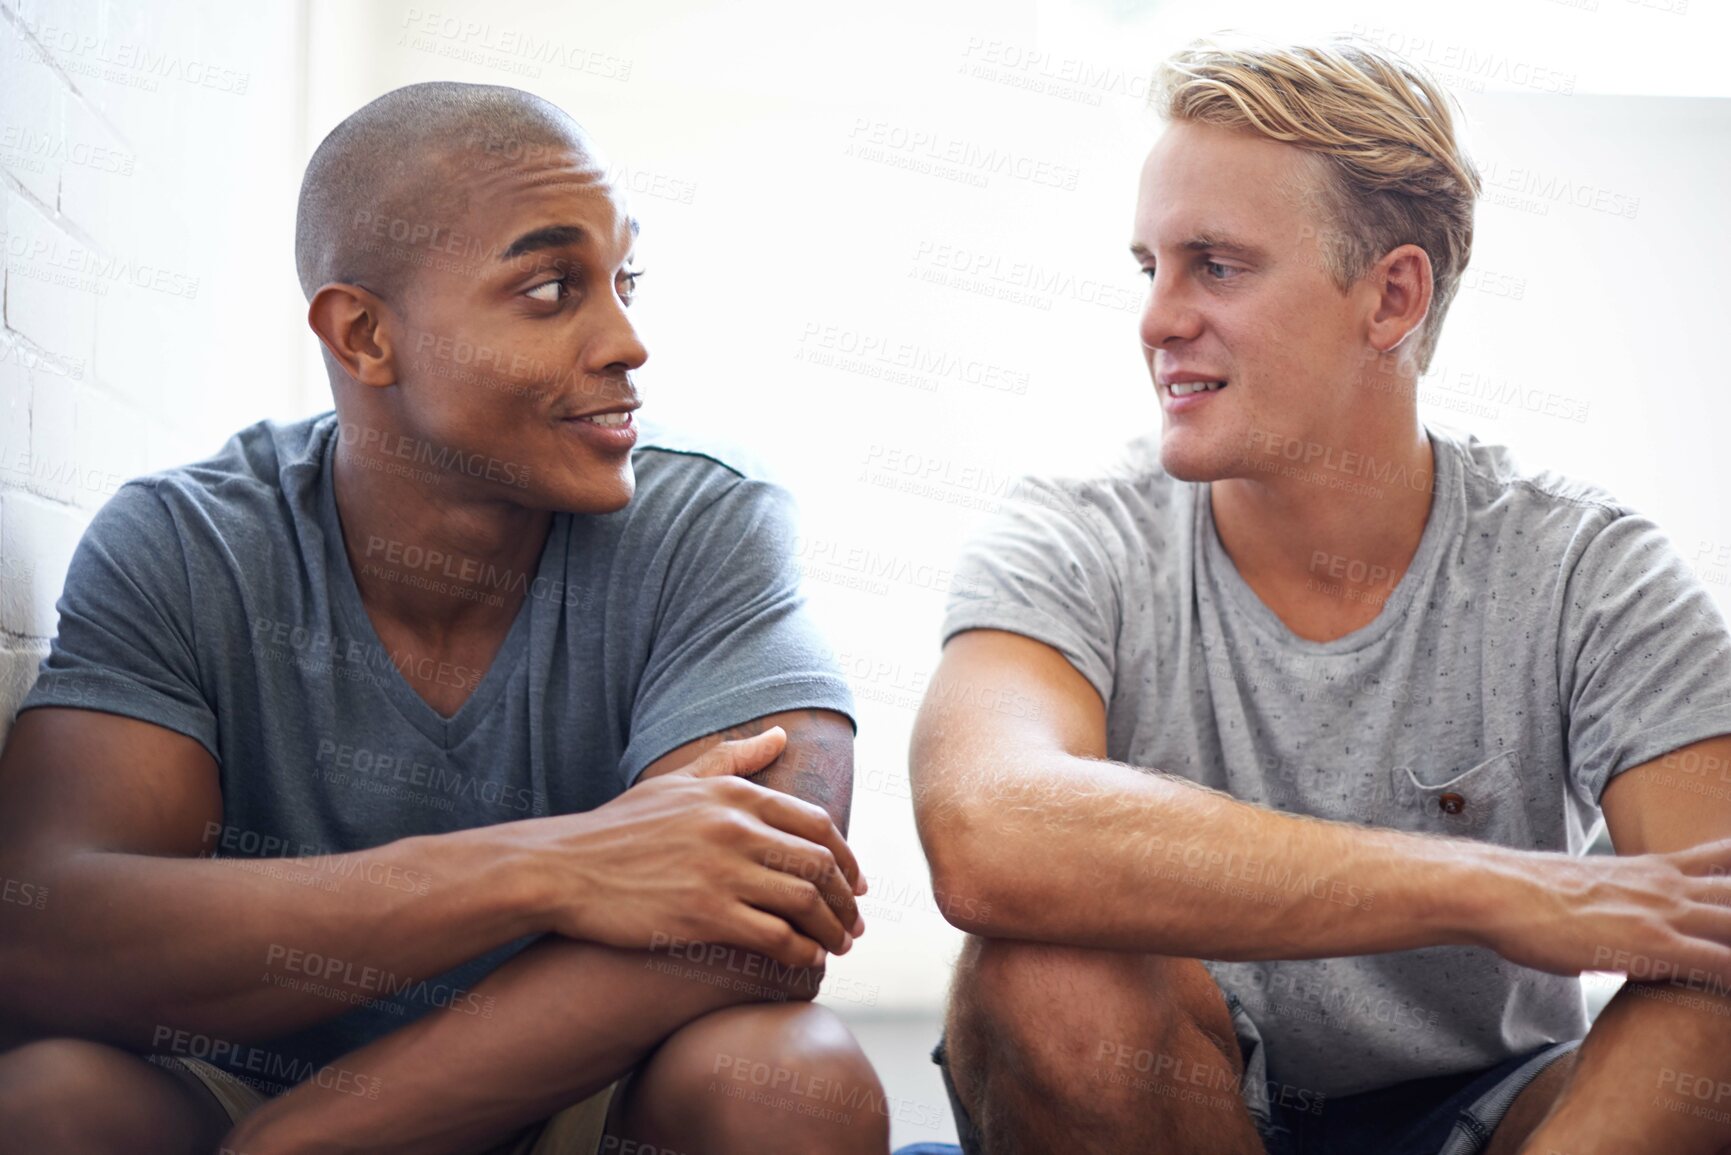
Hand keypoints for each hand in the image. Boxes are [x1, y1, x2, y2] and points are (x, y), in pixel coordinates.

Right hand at [525, 728, 867, 968]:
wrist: (562, 868)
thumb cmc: (619, 827)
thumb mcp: (677, 781)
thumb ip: (733, 757)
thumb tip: (780, 734)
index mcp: (734, 794)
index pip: (817, 824)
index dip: (846, 858)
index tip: (855, 883)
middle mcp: (735, 828)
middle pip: (820, 864)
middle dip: (846, 898)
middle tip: (853, 922)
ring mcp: (721, 872)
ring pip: (805, 902)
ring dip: (831, 929)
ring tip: (837, 946)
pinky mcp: (705, 915)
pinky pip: (775, 936)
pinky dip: (800, 951)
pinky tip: (804, 961)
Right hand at [1484, 838, 1730, 985]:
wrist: (1499, 890)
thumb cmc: (1527, 895)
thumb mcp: (1585, 887)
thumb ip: (1614, 900)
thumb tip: (1606, 922)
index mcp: (1653, 868)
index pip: (1725, 860)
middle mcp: (1669, 885)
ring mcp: (1665, 913)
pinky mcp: (1654, 945)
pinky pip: (1723, 964)